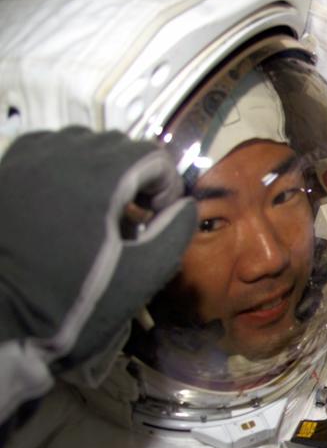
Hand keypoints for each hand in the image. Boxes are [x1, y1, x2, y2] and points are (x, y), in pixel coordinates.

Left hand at [0, 127, 195, 414]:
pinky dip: (64, 168)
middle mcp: (60, 155)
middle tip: (133, 222)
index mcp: (99, 177)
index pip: (152, 157)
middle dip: (136, 177)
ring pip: (80, 144)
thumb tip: (186, 206)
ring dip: (101, 170)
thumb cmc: (70, 304)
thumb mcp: (137, 278)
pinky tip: (62, 203)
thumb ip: (171, 234)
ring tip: (97, 213)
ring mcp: (25, 161)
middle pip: (117, 145)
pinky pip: (44, 151)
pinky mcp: (3, 174)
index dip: (167, 189)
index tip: (158, 223)